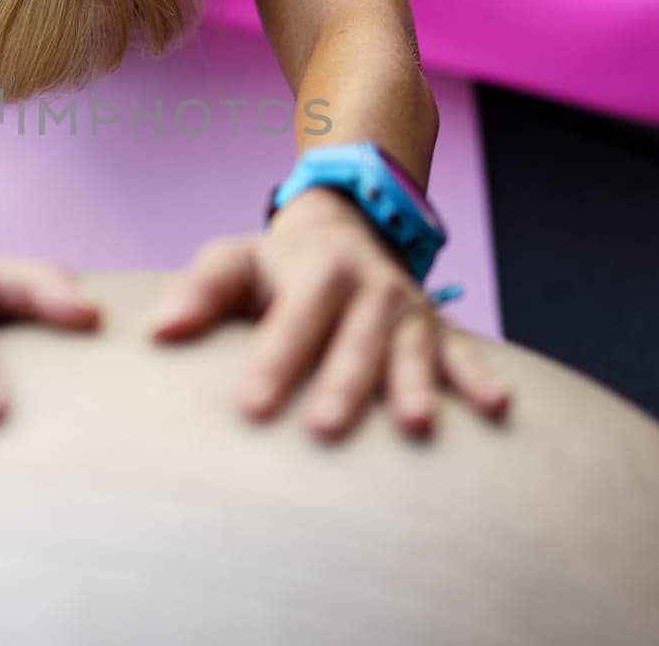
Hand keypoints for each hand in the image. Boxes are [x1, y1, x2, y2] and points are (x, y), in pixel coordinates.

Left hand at [151, 188, 509, 440]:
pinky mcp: (439, 332)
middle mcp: (368, 288)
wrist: (347, 230)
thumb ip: (199, 291)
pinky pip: (465, 354)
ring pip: (411, 348)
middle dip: (342, 383)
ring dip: (413, 385)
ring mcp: (408, 310)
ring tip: (414, 426)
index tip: (249, 407)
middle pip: (355, 338)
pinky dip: (480, 378)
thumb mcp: (235, 260)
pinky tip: (499, 407)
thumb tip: (159, 330)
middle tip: (323, 429)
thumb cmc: (277, 266)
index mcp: (315, 271)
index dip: (273, 360)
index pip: (292, 317)